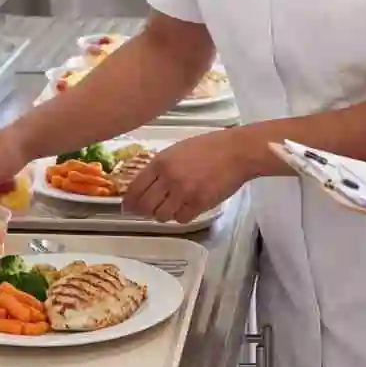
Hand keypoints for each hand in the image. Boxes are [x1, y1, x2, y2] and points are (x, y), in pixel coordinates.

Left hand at [123, 131, 253, 225]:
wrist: (237, 152)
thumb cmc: (209, 147)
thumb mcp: (178, 150)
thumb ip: (161, 166)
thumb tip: (146, 184)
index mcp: (160, 162)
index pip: (135, 188)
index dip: (130, 201)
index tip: (128, 208)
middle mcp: (168, 178)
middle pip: (145, 205)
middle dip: (145, 211)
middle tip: (150, 212)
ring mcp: (184, 191)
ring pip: (162, 216)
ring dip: (165, 215)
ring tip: (173, 208)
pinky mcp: (199, 203)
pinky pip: (181, 219)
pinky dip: (182, 216)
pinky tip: (188, 208)